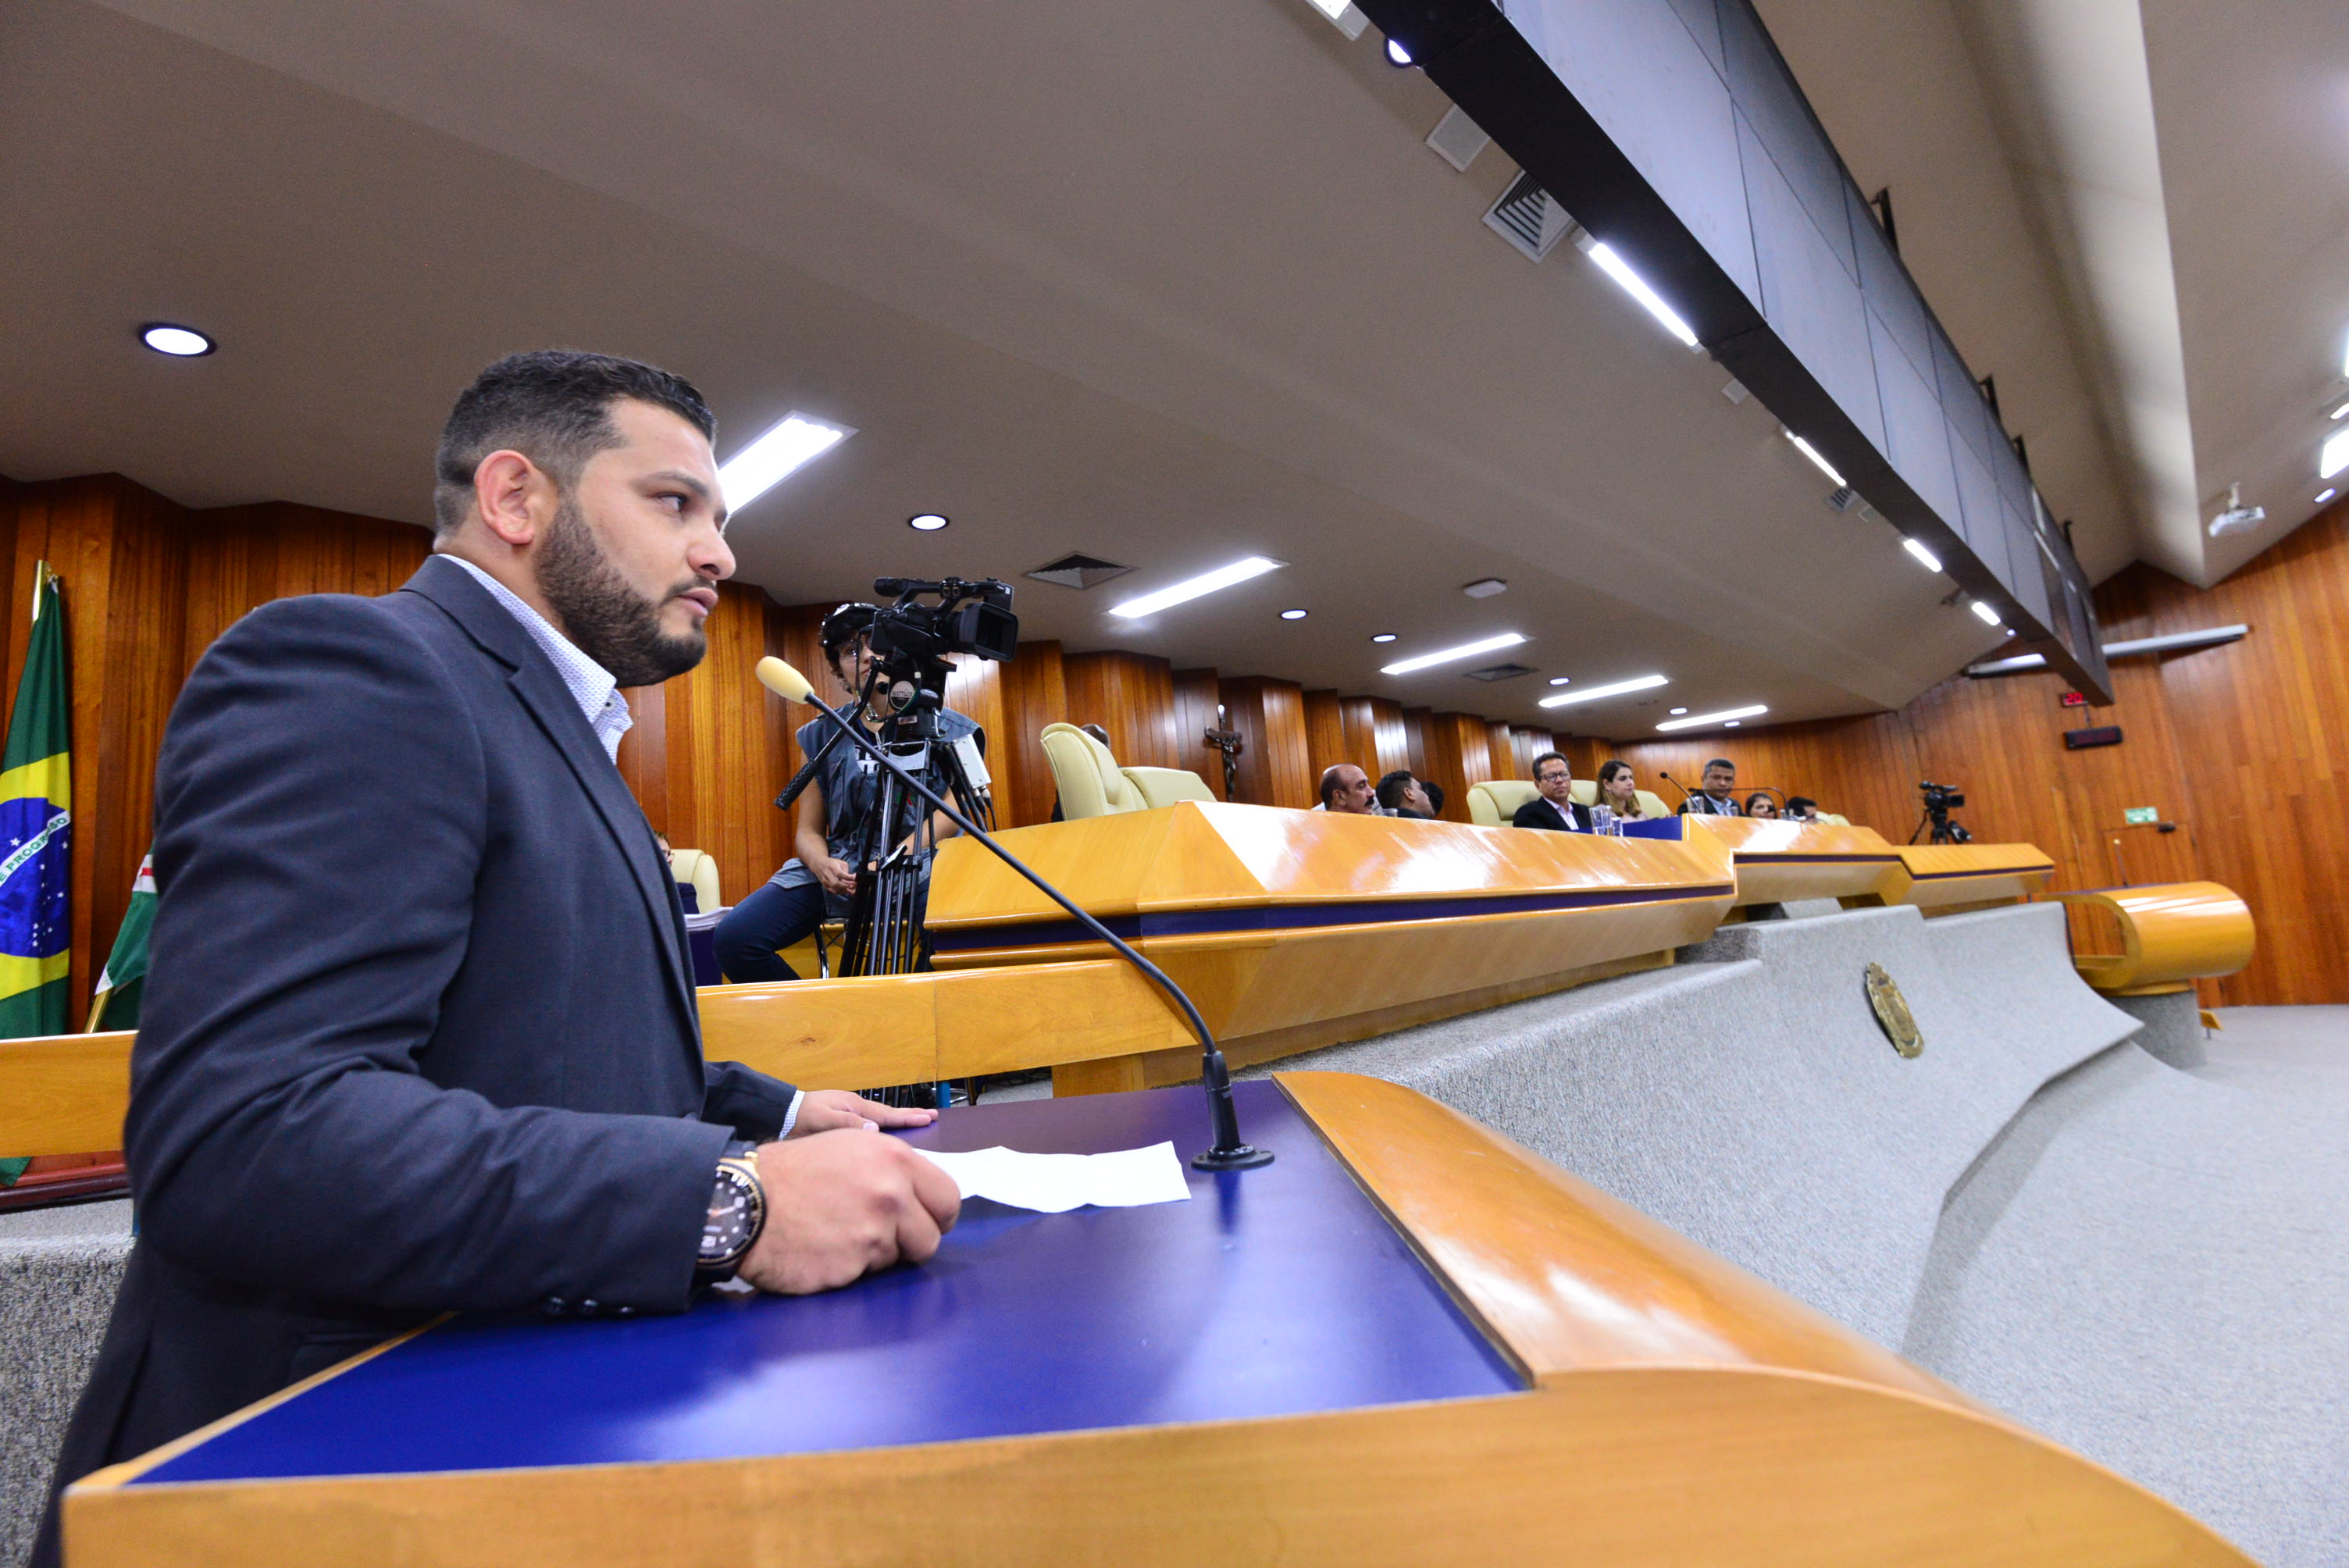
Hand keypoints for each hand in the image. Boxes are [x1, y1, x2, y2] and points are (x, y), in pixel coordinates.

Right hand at [738, 1131, 960, 1294]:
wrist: (746, 1202)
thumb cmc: (794, 1173)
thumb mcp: (851, 1148)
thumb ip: (892, 1170)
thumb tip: (922, 1194)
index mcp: (895, 1159)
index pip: (948, 1198)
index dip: (938, 1215)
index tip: (927, 1221)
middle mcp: (891, 1195)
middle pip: (931, 1238)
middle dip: (913, 1242)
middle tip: (883, 1237)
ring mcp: (872, 1234)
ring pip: (897, 1259)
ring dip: (875, 1254)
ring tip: (839, 1234)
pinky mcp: (851, 1267)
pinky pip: (865, 1275)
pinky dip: (848, 1267)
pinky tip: (823, 1249)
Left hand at [788, 1089, 938, 1136]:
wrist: (782, 1116)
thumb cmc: (800, 1118)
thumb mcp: (823, 1121)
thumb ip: (848, 1124)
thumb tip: (875, 1129)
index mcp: (855, 1107)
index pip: (888, 1115)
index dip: (909, 1119)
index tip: (929, 1118)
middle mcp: (856, 1110)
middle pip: (889, 1115)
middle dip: (911, 1117)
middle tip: (933, 1117)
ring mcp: (851, 1116)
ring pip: (882, 1121)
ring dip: (900, 1123)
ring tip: (918, 1124)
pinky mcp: (845, 1126)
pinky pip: (871, 1127)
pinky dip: (884, 1130)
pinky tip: (888, 1136)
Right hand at [810, 854, 857, 896]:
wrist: (819, 864)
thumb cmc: (832, 863)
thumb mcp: (841, 863)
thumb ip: (846, 871)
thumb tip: (853, 879)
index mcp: (832, 867)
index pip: (840, 874)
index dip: (848, 877)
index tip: (855, 878)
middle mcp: (827, 874)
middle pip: (836, 883)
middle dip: (846, 886)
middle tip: (852, 884)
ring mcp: (825, 881)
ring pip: (835, 889)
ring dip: (844, 890)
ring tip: (849, 887)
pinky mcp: (825, 885)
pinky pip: (833, 891)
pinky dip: (840, 892)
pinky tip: (845, 889)